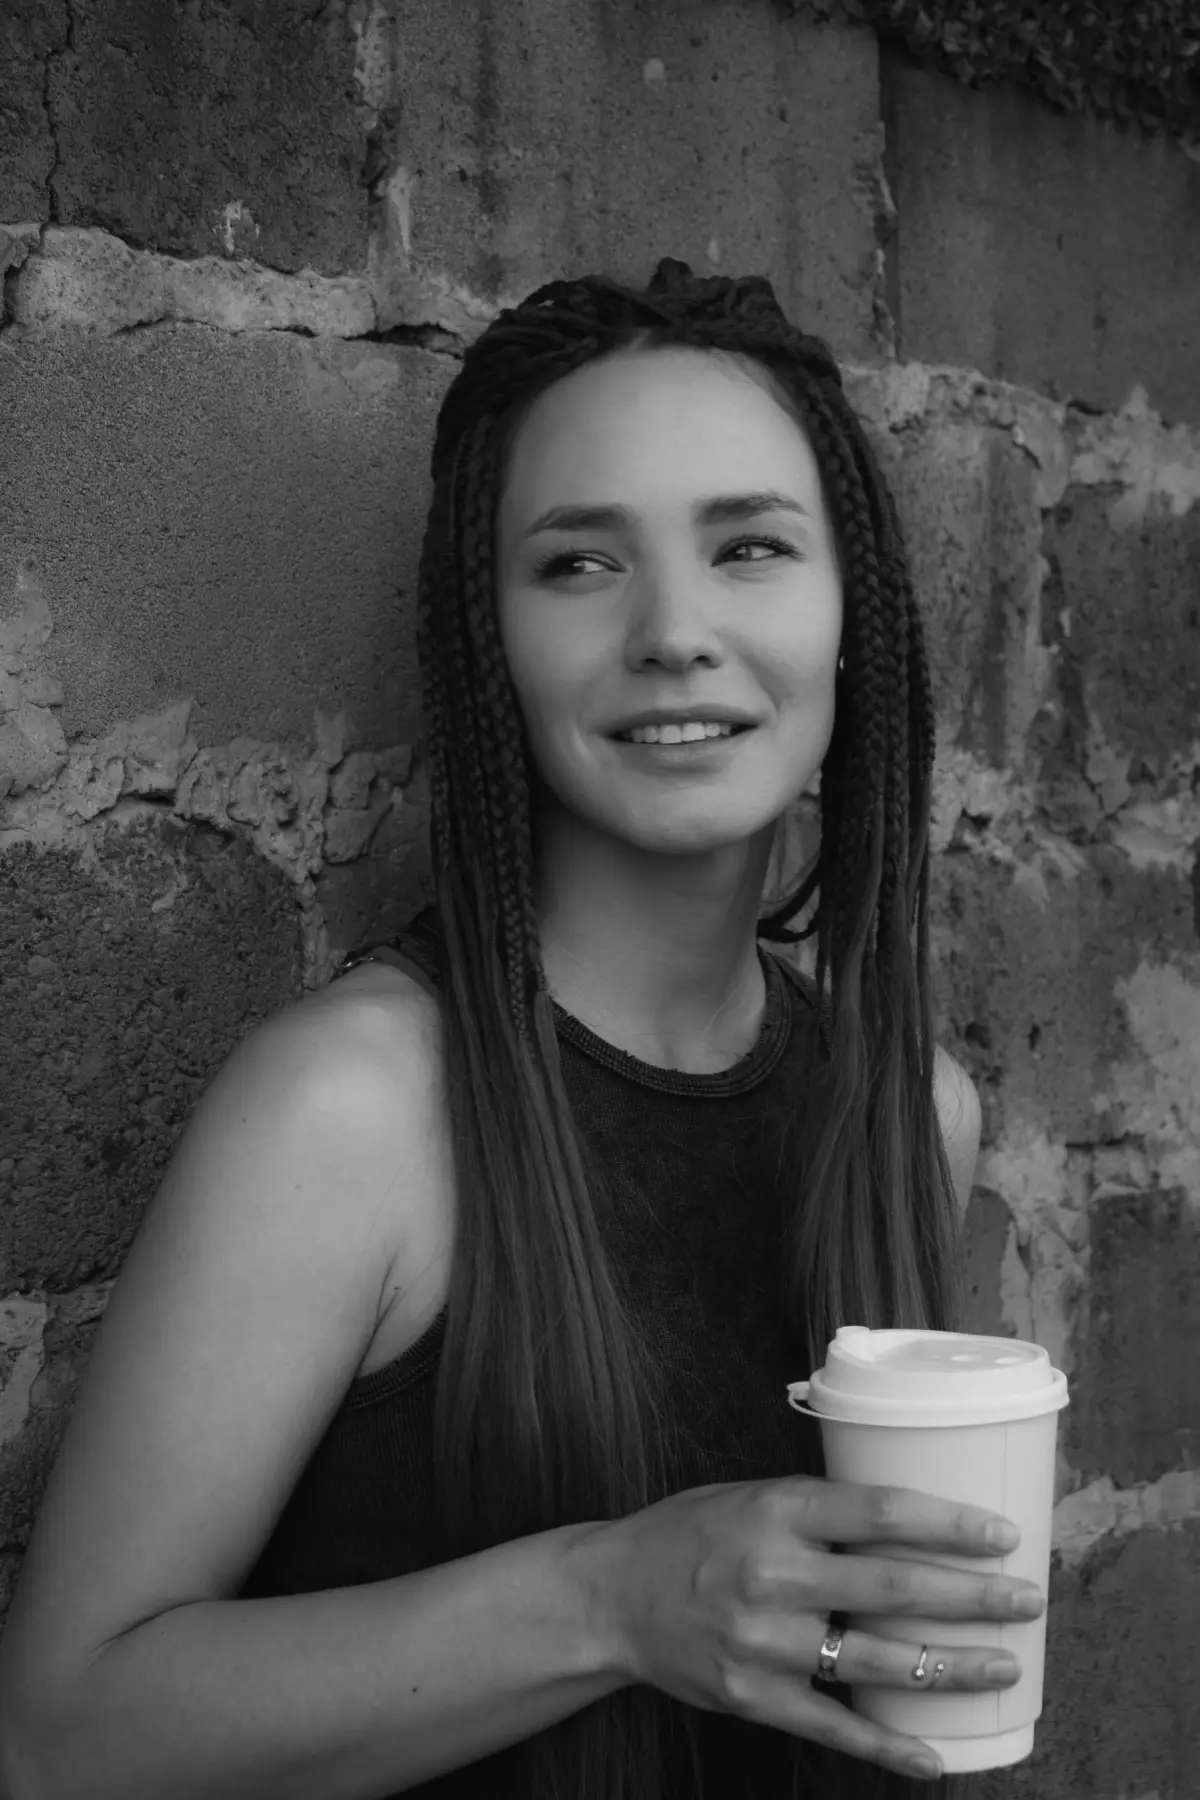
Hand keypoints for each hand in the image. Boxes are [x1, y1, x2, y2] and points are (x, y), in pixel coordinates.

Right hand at [581, 1476, 1044, 1782]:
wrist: (611, 1597)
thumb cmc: (689, 1535)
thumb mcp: (752, 1496)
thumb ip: (820, 1511)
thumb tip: (913, 1521)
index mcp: (776, 1509)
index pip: (879, 1512)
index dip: (948, 1523)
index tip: (1003, 1534)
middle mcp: (772, 1574)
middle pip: (893, 1587)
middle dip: (972, 1596)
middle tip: (1028, 1600)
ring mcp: (762, 1642)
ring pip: (876, 1659)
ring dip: (949, 1666)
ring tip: (1003, 1665)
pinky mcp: (751, 1696)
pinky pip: (833, 1725)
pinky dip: (888, 1745)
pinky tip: (934, 1756)